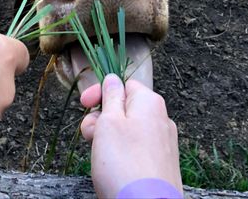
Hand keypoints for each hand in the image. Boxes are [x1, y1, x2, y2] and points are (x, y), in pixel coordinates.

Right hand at [80, 74, 181, 198]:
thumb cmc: (124, 163)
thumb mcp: (109, 121)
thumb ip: (110, 96)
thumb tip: (113, 80)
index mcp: (150, 102)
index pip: (123, 84)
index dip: (101, 92)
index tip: (84, 104)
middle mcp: (161, 119)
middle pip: (125, 108)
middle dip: (102, 118)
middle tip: (90, 135)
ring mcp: (163, 144)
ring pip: (129, 130)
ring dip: (109, 137)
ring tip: (100, 156)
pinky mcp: (161, 165)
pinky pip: (137, 149)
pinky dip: (122, 154)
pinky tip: (113, 168)